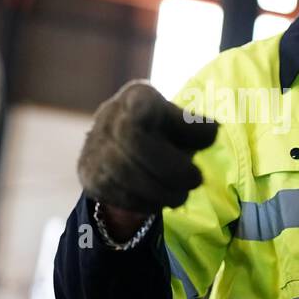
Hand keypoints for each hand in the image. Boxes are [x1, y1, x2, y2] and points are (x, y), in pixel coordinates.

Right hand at [77, 80, 218, 215]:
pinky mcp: (88, 173)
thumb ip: (197, 129)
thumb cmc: (164, 135)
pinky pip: (114, 192)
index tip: (184, 126)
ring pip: (124, 171)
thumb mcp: (183, 127)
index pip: (141, 103)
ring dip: (160, 190)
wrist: (124, 153)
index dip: (153, 113)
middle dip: (171, 166)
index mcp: (137, 97)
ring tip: (181, 196)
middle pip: (134, 139)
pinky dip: (143, 201)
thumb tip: (211, 130)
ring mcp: (95, 145)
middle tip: (196, 180)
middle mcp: (110, 117)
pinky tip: (159, 202)